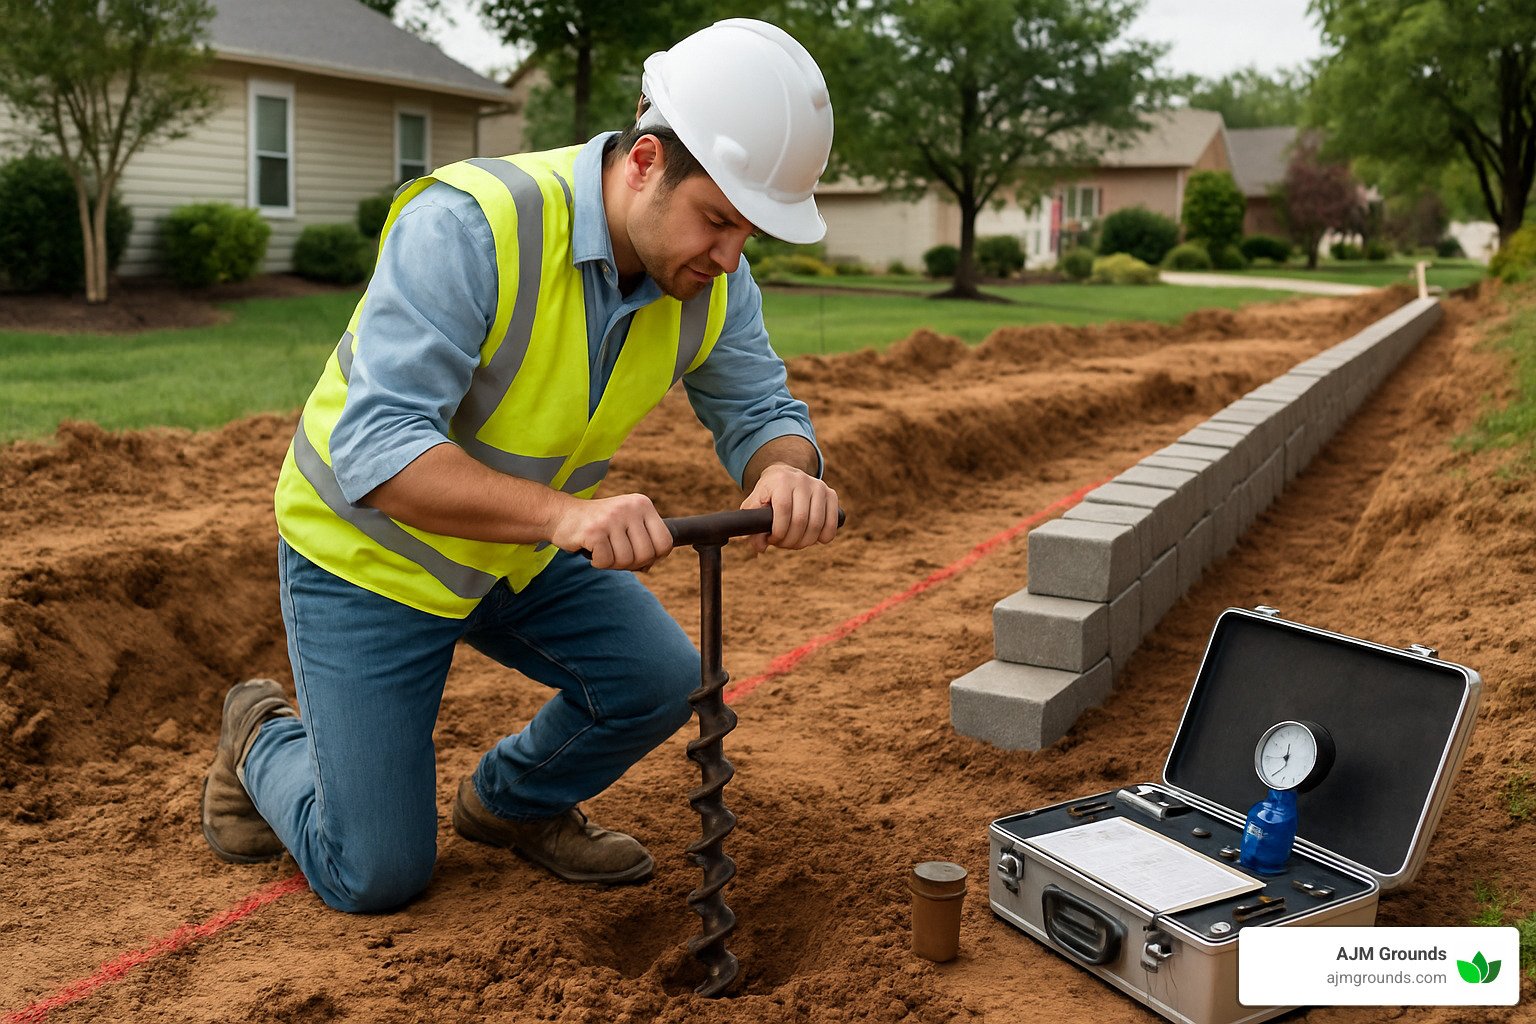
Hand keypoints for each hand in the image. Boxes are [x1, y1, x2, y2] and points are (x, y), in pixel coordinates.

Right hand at [550, 493, 673, 570]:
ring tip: (602, 551)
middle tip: (615, 555)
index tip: (638, 556)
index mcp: (643, 504)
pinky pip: (606, 561)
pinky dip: (598, 563)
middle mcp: (630, 508)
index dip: (654, 557)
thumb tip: (650, 565)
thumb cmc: (597, 525)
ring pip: (627, 560)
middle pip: (647, 554)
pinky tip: (592, 551)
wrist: (561, 514)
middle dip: (632, 563)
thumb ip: (642, 542)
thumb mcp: (626, 524)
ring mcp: (612, 518)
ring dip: (613, 563)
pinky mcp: (594, 530)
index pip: (665, 542)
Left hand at [739, 463, 838, 554]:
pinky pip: (832, 522)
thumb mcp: (753, 505)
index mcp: (781, 480)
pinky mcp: (831, 494)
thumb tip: (760, 548)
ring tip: (795, 541)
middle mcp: (802, 480)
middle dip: (790, 540)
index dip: (779, 532)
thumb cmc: (767, 494)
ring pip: (817, 524)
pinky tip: (814, 539)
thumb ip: (752, 525)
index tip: (772, 539)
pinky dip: (824, 537)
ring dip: (805, 542)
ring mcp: (819, 486)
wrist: (784, 476)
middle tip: (782, 543)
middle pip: (801, 520)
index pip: (784, 510)